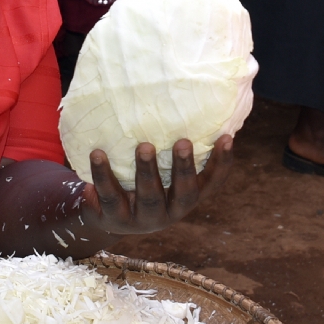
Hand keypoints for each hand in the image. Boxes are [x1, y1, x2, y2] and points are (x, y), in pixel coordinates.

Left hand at [80, 134, 232, 234]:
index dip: (222, 163)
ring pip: (148, 197)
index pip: (211, 183)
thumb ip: (170, 150)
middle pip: (183, 193)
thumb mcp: (159, 173)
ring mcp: (143, 219)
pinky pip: (109, 196)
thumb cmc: (140, 184)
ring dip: (147, 170)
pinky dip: (103, 175)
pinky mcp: (114, 219)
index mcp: (185, 198)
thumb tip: (184, 104)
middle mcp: (170, 211)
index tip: (226, 137)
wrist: (106, 218)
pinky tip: (97, 154)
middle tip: (183, 142)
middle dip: (184, 167)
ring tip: (143, 146)